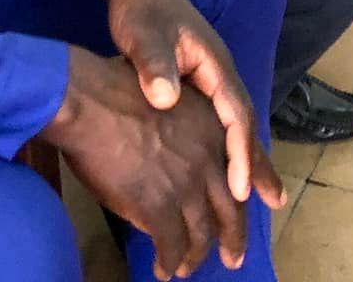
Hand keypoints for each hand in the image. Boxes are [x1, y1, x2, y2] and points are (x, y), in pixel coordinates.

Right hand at [46, 48, 250, 277]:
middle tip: (232, 258)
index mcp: (213, 129)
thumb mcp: (171, 100)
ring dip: (194, 257)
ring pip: (201, 234)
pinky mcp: (158, 207)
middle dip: (234, 238)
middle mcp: (208, 160)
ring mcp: (185, 185)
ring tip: (185, 268)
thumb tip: (182, 157)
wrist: (88, 100)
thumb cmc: (115, 89)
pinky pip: (171, 246)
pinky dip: (168, 262)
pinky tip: (162, 269)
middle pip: (231, 211)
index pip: (244, 170)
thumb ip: (187, 133)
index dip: (251, 195)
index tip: (263, 208)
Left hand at [81, 0, 286, 222]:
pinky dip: (227, 146)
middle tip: (275, 201)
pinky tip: (223, 169)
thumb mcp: (143, 31)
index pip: (236, 112)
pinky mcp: (196, 82)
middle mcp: (219, 72)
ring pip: (234, 124)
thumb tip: (165, 98)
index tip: (239, 188)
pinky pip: (219, 121)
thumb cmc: (140, 7)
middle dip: (258, 162)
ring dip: (246, 158)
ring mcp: (210, 77)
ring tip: (260, 197)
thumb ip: (154, 62)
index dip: (240, 151)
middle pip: (245, 122)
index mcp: (214, 62)